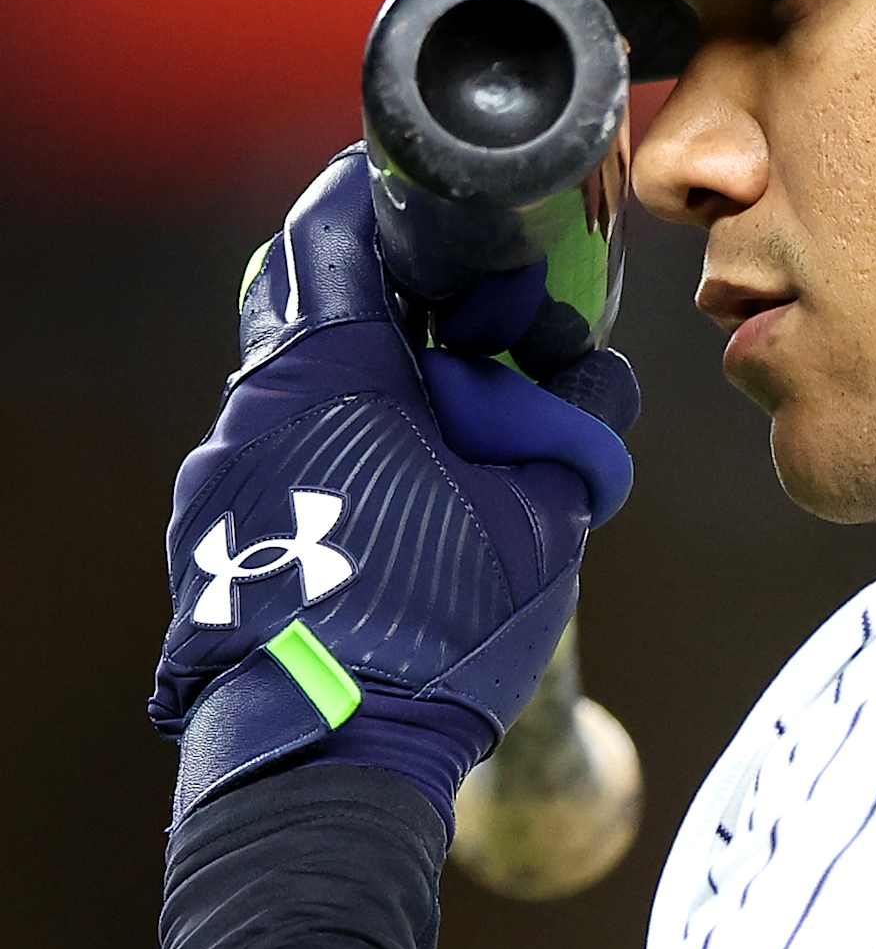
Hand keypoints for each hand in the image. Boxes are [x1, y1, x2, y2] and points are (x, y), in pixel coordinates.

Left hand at [148, 147, 638, 839]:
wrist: (333, 753)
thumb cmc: (441, 628)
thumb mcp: (544, 515)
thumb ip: (573, 421)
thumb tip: (590, 372)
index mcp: (333, 372)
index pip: (333, 224)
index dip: (386, 194)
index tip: (438, 202)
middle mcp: (258, 405)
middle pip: (296, 285)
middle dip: (370, 273)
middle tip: (446, 295)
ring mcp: (223, 467)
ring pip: (286, 373)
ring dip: (354, 367)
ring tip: (431, 409)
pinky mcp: (211, 526)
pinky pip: (272, 445)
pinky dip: (328, 439)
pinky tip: (386, 486)